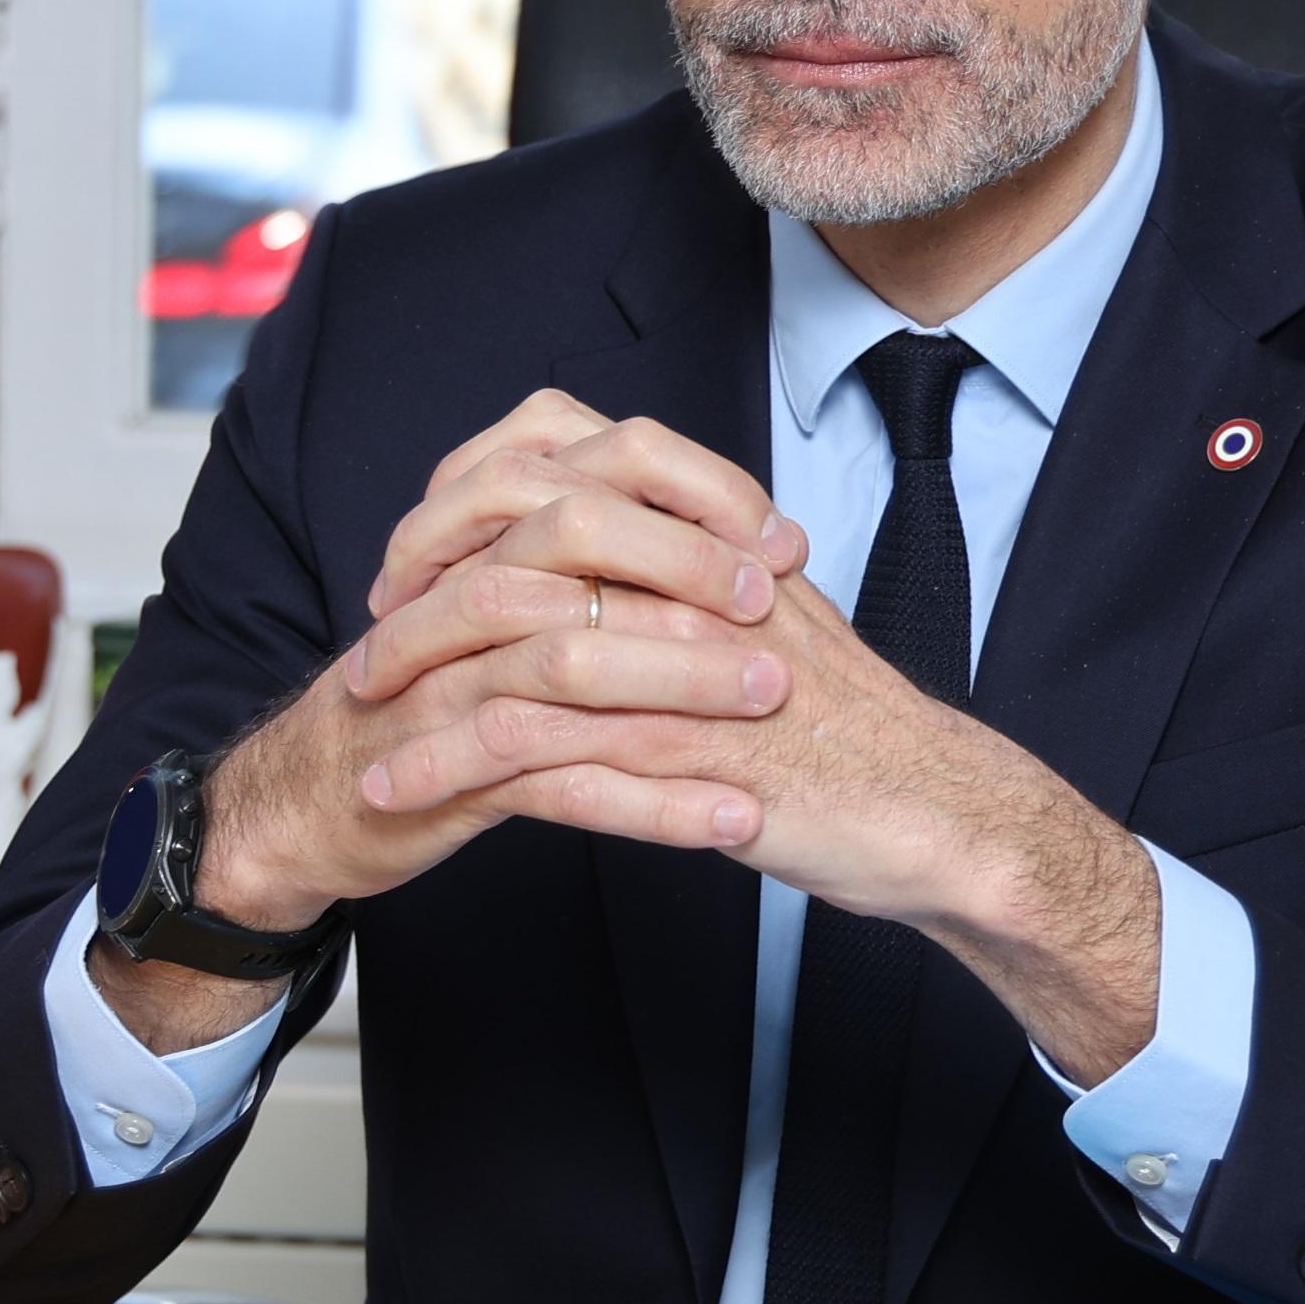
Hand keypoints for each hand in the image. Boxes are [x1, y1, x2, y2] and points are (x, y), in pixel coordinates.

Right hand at [86, 391, 801, 1052]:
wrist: (306, 804)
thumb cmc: (427, 705)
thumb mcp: (498, 616)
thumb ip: (577, 570)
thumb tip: (705, 540)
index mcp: (484, 545)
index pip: (593, 475)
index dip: (693, 496)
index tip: (779, 539)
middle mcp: (464, 600)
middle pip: (581, 548)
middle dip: (690, 571)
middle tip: (780, 604)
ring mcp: (453, 687)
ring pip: (573, 664)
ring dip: (683, 682)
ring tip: (773, 700)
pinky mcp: (451, 778)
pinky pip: (563, 786)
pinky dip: (655, 807)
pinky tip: (729, 823)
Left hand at [362, 532, 1163, 1085]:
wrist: (940, 812)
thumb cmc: (856, 733)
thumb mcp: (773, 628)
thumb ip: (697, 586)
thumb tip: (614, 572)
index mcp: (716, 546)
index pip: (564, 492)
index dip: (469, 522)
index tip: (414, 569)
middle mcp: (699, 593)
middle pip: (524, 563)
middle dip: (426, 607)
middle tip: (368, 650)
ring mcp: (695, 674)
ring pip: (521, 657)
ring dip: (426, 696)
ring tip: (364, 737)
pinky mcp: (693, 762)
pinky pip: (549, 756)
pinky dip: (461, 772)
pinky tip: (406, 795)